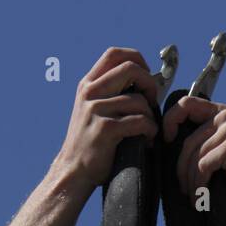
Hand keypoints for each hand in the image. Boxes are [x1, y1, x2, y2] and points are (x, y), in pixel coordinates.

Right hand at [49, 47, 159, 193]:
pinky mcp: (105, 129)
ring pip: (139, 101)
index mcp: (88, 84)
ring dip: (151, 116)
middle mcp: (89, 93)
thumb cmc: (91, 143)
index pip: (115, 54)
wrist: (73, 171)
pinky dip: (150, 131)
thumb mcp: (93, 110)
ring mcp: (95, 110)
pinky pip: (140, 121)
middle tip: (152, 102)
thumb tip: (145, 80)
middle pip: (131, 68)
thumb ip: (111, 93)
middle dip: (150, 84)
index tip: (146, 77)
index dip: (137, 59)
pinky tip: (146, 140)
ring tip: (148, 130)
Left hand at [162, 95, 225, 207]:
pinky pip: (204, 166)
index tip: (166, 140)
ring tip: (193, 196)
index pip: (186, 104)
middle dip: (182, 169)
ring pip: (195, 157)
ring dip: (191, 181)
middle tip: (184, 188)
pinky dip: (200, 185)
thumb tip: (167, 142)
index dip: (170, 120)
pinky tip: (202, 196)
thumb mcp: (219, 148)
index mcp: (221, 112)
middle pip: (188, 141)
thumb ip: (202, 138)